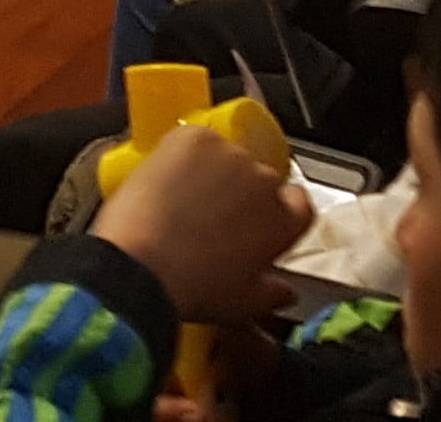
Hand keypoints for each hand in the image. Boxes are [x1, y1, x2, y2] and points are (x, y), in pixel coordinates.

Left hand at [91, 123, 309, 325]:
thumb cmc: (192, 286)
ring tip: (182, 201)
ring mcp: (229, 154)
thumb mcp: (245, 303)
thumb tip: (283, 292)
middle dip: (238, 192)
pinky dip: (183, 154)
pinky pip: (195, 139)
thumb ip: (274, 292)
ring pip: (225, 156)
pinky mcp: (194, 136)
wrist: (142, 265)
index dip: (277, 207)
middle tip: (209, 215)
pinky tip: (170, 181)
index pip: (298, 201)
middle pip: (258, 177)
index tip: (258, 215)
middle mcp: (264, 182)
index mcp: (284, 221)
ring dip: (210, 172)